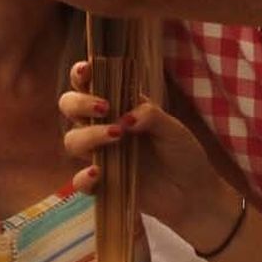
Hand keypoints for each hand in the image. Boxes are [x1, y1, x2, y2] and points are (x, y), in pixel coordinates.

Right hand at [60, 61, 231, 237]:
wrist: (192, 192)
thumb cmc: (182, 152)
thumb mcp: (174, 129)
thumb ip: (151, 116)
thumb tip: (126, 117)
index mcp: (118, 105)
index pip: (89, 83)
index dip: (81, 73)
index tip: (87, 69)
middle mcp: (103, 126)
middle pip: (70, 107)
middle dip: (79, 102)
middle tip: (104, 107)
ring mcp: (100, 155)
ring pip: (72, 140)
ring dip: (89, 135)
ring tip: (117, 135)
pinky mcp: (102, 184)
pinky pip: (80, 182)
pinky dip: (84, 177)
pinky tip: (99, 172)